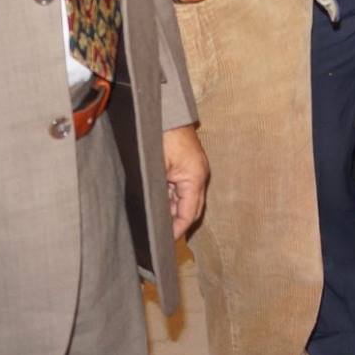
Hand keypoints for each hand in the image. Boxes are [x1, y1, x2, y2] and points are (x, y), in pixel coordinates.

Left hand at [163, 125, 208, 239]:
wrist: (166, 111)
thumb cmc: (162, 135)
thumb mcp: (156, 168)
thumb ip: (159, 194)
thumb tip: (155, 217)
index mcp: (195, 178)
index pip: (189, 214)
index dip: (177, 231)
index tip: (164, 243)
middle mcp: (199, 176)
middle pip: (191, 210)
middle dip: (177, 225)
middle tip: (160, 238)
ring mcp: (195, 170)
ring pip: (186, 200)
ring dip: (173, 212)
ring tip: (156, 224)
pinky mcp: (188, 166)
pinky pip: (182, 189)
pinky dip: (171, 200)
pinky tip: (158, 206)